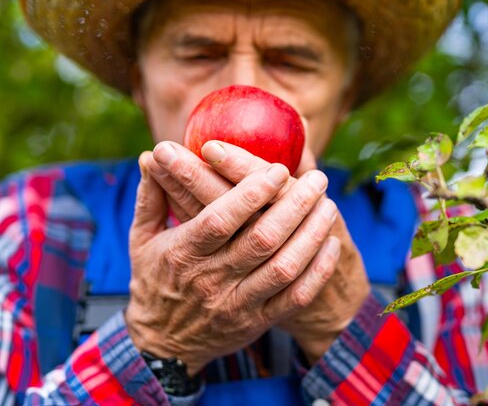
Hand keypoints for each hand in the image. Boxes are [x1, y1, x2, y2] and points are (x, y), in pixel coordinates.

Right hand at [126, 148, 339, 374]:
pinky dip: (318, 271)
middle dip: (294, 206)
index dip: (251, 194)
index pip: (220, 220)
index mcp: (184, 253)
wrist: (162, 344)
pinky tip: (331, 244)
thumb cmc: (154, 281)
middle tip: (318, 180)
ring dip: (312, 234)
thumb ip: (150, 197)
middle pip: (261, 239)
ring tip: (329, 206)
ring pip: (284, 267)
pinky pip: (295, 298)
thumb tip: (151, 156)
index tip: (278, 169)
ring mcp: (237, 304)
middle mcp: (212, 280)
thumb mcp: (142, 239)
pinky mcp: (257, 322)